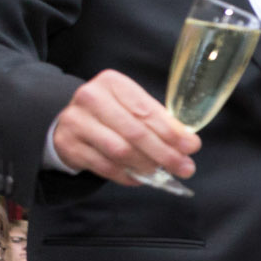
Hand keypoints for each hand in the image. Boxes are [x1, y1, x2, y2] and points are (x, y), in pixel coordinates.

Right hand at [51, 69, 200, 184]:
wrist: (71, 122)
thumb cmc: (112, 114)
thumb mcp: (133, 107)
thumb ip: (159, 120)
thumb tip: (188, 143)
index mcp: (112, 83)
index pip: (146, 110)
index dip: (171, 132)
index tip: (191, 147)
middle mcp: (90, 98)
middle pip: (135, 132)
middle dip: (164, 153)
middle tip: (185, 167)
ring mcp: (76, 122)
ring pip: (120, 151)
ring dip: (146, 166)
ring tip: (161, 172)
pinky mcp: (68, 145)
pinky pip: (105, 166)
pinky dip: (127, 175)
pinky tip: (140, 177)